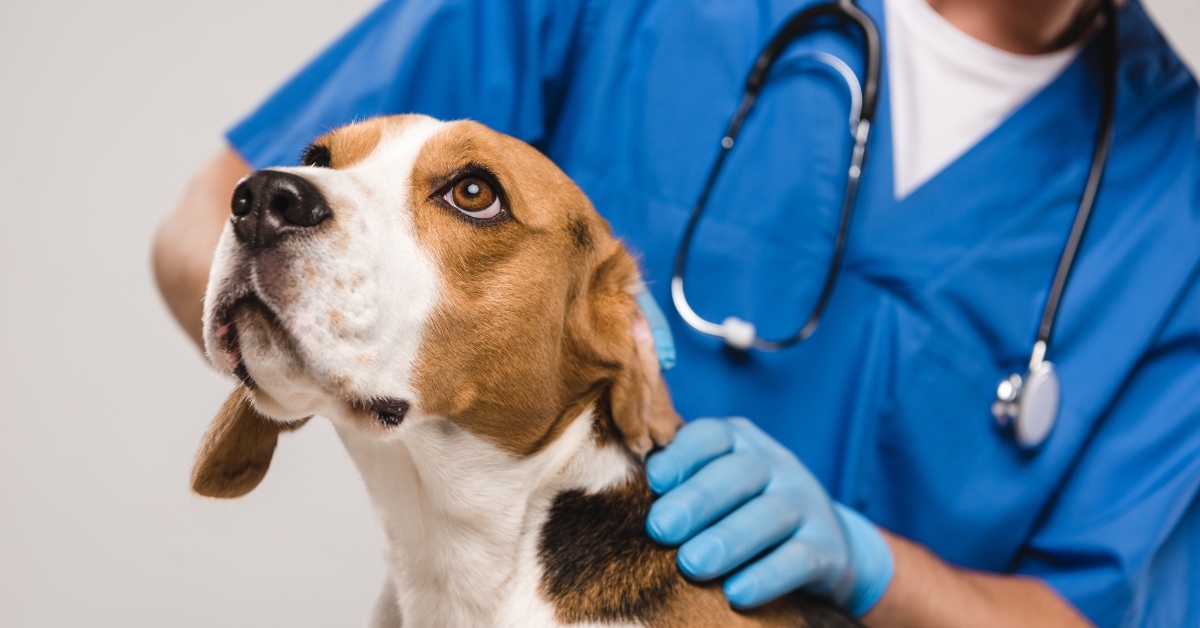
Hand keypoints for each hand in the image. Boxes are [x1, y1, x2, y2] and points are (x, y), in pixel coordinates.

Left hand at [644, 417, 892, 615]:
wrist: (825, 546)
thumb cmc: (742, 512)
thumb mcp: (717, 486)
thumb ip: (676, 483)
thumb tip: (614, 494)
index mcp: (741, 442)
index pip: (712, 436)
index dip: (682, 455)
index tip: (652, 481)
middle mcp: (777, 464)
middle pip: (740, 472)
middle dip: (698, 499)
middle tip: (659, 529)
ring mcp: (808, 502)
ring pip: (770, 514)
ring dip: (729, 539)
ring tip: (691, 564)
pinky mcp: (828, 547)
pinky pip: (800, 558)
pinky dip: (768, 575)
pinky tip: (736, 594)